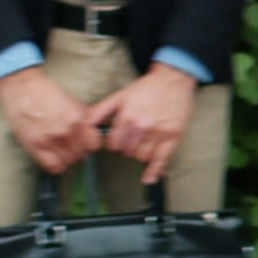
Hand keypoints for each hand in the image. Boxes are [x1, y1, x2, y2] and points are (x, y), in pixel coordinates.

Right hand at [0, 67, 99, 175]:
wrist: (21, 88)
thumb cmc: (45, 92)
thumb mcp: (72, 101)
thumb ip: (85, 116)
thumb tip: (96, 129)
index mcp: (78, 118)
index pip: (94, 144)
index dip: (90, 144)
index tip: (84, 141)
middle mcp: (67, 131)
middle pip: (81, 154)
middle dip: (77, 150)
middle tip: (68, 143)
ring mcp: (51, 140)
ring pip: (69, 161)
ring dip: (65, 157)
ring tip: (58, 147)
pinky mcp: (36, 146)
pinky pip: (53, 167)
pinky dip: (55, 165)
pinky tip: (51, 156)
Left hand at [82, 64, 200, 185]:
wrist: (172, 80)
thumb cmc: (146, 88)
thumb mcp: (120, 95)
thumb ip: (101, 110)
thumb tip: (85, 124)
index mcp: (127, 116)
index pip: (114, 144)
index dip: (114, 145)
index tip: (118, 142)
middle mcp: (142, 126)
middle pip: (128, 152)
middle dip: (127, 149)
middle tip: (131, 142)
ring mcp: (158, 132)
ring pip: (142, 156)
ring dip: (139, 155)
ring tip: (142, 146)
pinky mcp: (173, 136)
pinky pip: (163, 158)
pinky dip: (155, 171)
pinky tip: (148, 178)